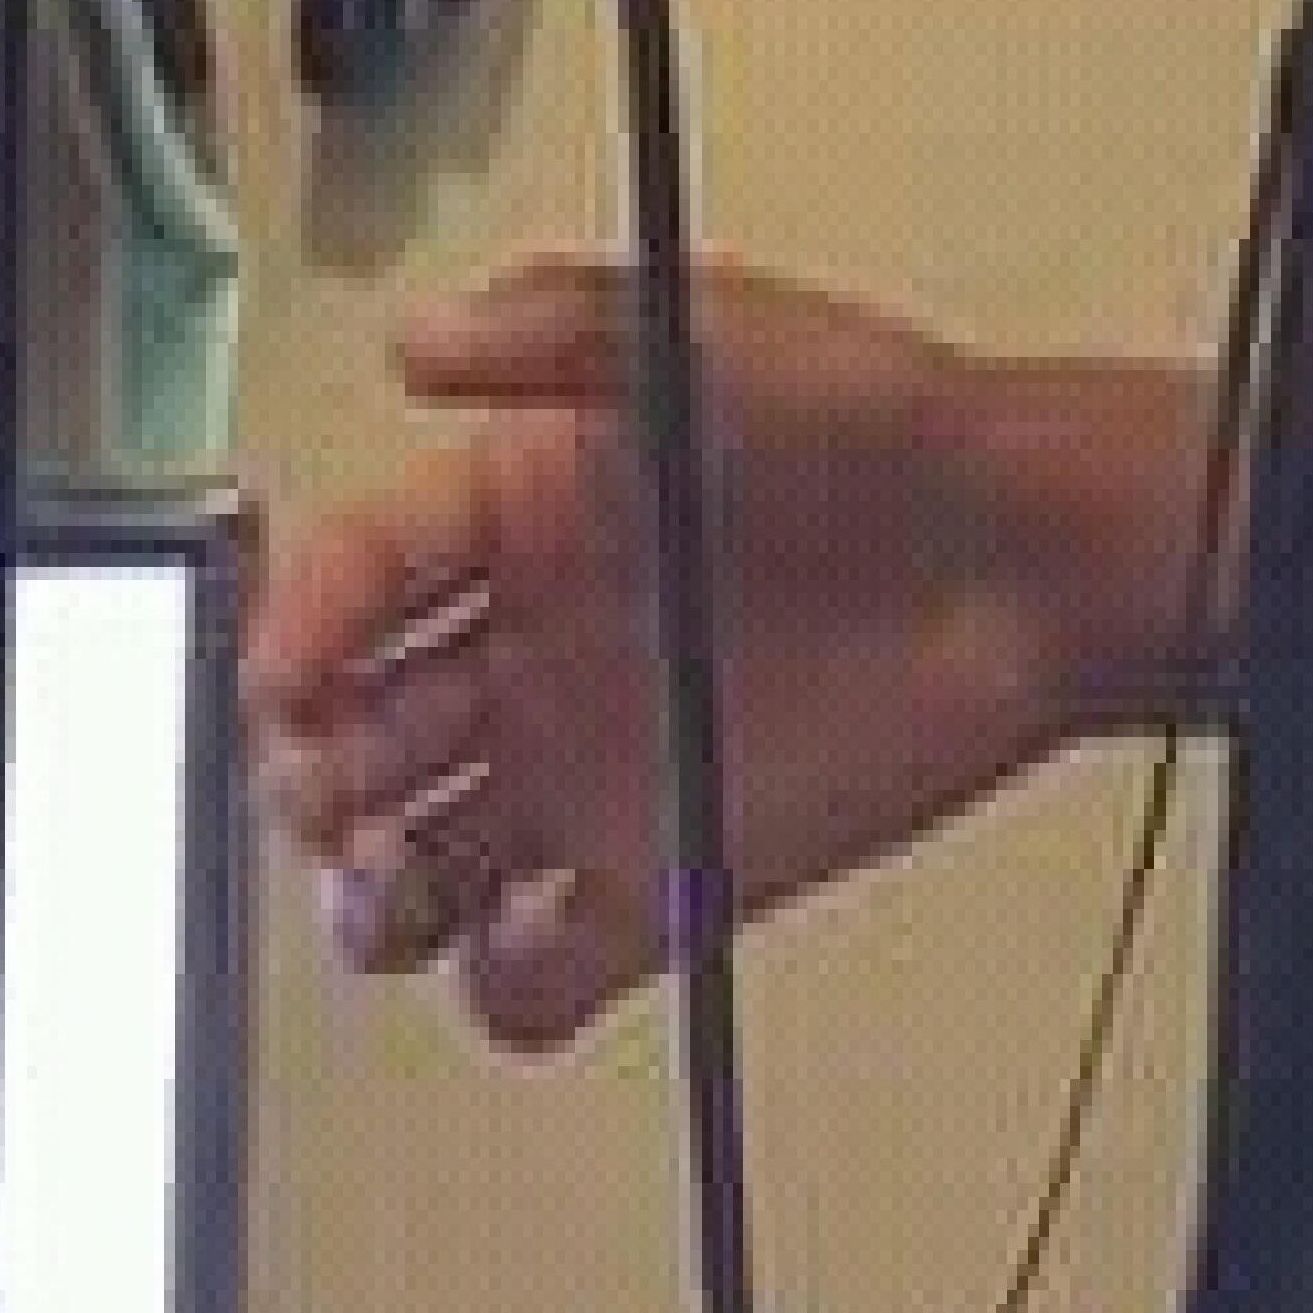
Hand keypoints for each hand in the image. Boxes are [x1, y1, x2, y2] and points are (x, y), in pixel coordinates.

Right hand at [246, 253, 1120, 1052]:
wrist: (1029, 560)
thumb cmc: (885, 426)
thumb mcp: (712, 332)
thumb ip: (558, 326)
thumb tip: (420, 339)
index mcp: (517, 510)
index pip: (360, 572)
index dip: (303, 623)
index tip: (283, 677)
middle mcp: (534, 645)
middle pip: (361, 727)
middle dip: (317, 768)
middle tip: (331, 792)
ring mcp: (591, 769)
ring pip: (417, 858)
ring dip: (372, 892)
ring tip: (392, 890)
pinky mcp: (667, 880)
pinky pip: (540, 963)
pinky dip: (505, 986)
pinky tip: (515, 949)